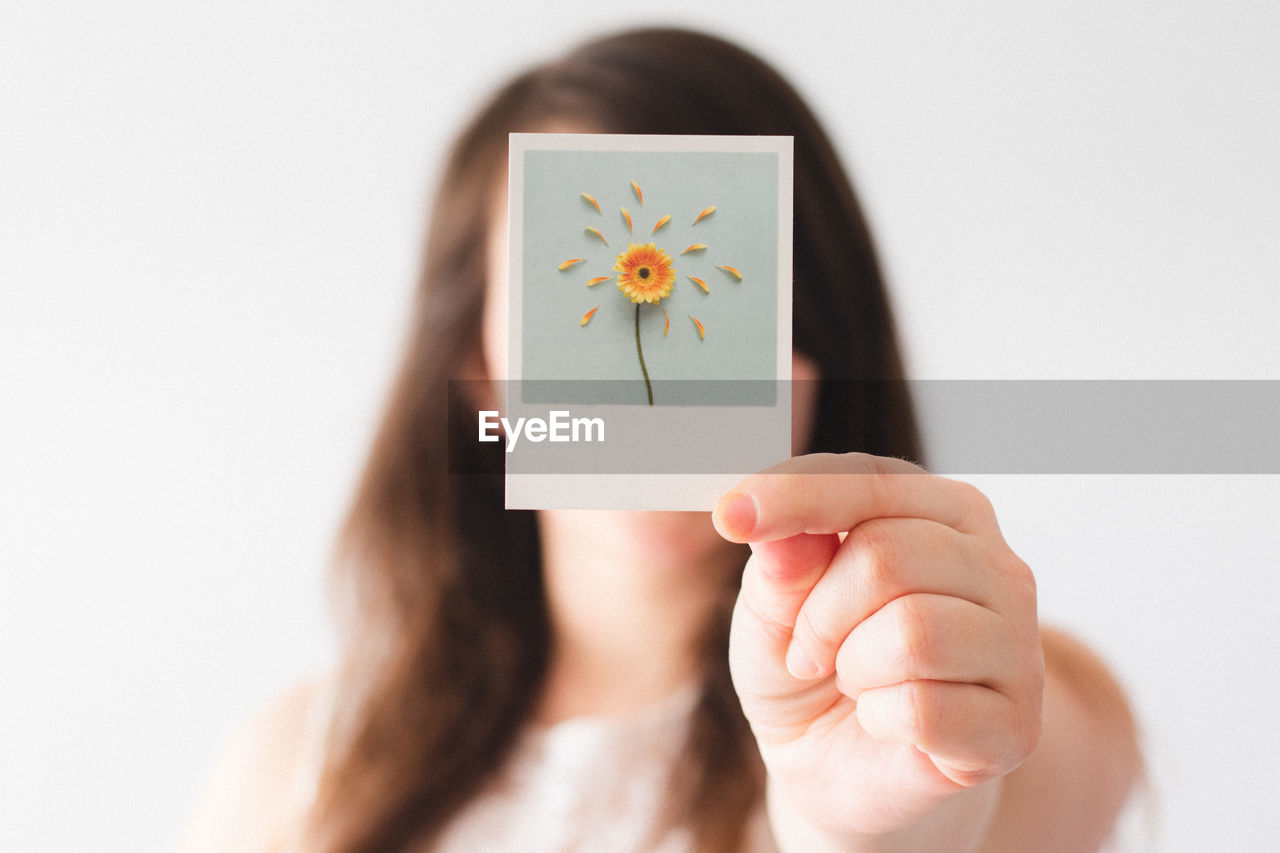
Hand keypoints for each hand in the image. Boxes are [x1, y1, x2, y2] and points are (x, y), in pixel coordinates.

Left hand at [714, 453, 1043, 847]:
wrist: (835, 771)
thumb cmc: (811, 668)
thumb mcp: (770, 608)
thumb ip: (779, 565)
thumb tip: (782, 533)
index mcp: (944, 512)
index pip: (869, 481)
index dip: (794, 495)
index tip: (729, 515)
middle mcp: (998, 567)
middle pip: (888, 556)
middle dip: (820, 611)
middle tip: (808, 648)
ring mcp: (1019, 648)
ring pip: (912, 631)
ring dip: (851, 665)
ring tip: (850, 680)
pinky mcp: (1016, 726)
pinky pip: (923, 707)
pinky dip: (877, 718)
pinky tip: (882, 720)